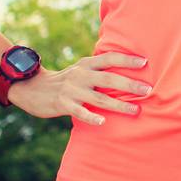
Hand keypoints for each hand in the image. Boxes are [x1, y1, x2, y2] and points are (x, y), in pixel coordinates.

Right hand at [7, 52, 151, 125]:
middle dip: (129, 85)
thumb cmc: (66, 81)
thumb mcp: (81, 69)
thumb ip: (99, 70)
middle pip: (109, 79)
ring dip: (119, 105)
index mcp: (87, 64)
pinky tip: (102, 122)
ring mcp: (71, 90)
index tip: (145, 62)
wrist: (32, 89)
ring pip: (99, 98)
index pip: (109, 58)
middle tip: (148, 90)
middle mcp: (81, 75)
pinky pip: (79, 111)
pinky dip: (91, 116)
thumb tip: (128, 73)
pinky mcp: (63, 104)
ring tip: (136, 110)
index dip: (127, 59)